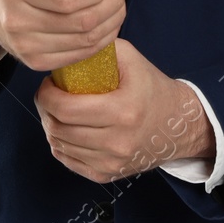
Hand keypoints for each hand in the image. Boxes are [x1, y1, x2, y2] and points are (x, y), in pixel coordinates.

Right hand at [0, 0, 124, 71]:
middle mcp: (15, 19)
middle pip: (81, 22)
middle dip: (111, 4)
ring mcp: (24, 45)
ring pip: (84, 41)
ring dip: (111, 22)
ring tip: (116, 4)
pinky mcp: (33, 61)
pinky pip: (78, 56)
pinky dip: (100, 41)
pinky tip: (105, 24)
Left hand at [35, 38, 213, 182]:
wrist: (178, 125)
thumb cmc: (152, 88)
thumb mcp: (131, 59)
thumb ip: (100, 49)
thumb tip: (68, 47)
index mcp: (123, 111)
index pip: (66, 109)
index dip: (46, 95)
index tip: (48, 84)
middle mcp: (118, 142)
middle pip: (58, 129)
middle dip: (45, 109)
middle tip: (48, 95)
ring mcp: (112, 162)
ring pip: (59, 146)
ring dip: (51, 126)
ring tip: (58, 111)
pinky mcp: (107, 175)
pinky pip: (68, 161)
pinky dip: (61, 144)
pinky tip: (67, 130)